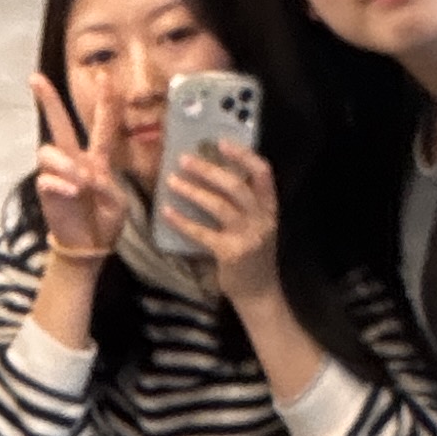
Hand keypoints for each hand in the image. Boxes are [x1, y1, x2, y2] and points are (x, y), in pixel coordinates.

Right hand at [29, 61, 136, 261]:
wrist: (89, 246)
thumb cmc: (105, 222)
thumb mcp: (118, 203)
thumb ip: (106, 186)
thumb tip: (85, 176)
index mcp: (97, 160)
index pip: (101, 126)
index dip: (105, 103)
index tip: (105, 76)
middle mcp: (75, 161)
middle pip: (60, 125)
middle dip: (48, 101)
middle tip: (35, 78)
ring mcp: (58, 174)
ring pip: (48, 151)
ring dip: (63, 163)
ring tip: (78, 182)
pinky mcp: (46, 191)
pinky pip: (46, 179)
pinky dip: (59, 185)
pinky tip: (72, 194)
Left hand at [160, 142, 283, 302]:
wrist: (258, 293)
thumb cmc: (253, 255)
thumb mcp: (257, 225)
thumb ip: (244, 204)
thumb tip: (213, 174)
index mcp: (269, 208)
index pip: (263, 173)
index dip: (243, 155)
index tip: (221, 142)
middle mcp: (262, 219)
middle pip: (236, 186)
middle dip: (209, 170)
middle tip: (184, 160)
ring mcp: (247, 237)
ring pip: (219, 206)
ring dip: (193, 191)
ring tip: (171, 181)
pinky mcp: (231, 253)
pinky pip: (202, 233)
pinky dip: (183, 221)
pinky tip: (167, 212)